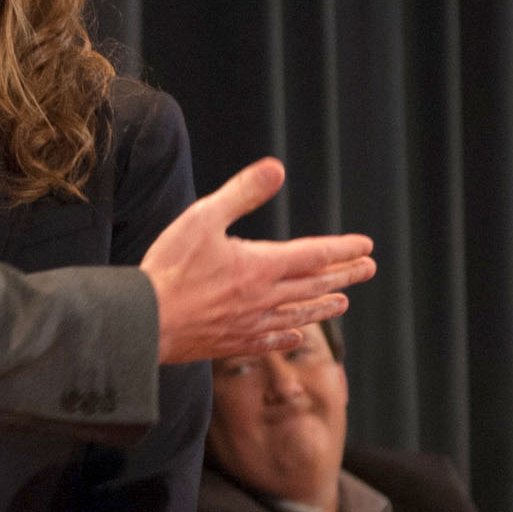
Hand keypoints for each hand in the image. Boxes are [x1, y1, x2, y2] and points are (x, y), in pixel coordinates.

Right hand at [141, 159, 377, 363]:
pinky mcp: (231, 342)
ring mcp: (249, 324)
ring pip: (298, 314)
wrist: (145, 322)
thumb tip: (276, 169)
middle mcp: (263, 298)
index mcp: (261, 265)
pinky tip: (296, 336)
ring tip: (343, 301)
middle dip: (344, 275)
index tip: (366, 246)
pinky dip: (288, 336)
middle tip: (368, 269)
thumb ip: (242, 193)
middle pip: (313, 285)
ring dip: (323, 306)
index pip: (314, 255)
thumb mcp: (203, 217)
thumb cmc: (169, 267)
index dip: (342, 250)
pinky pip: (269, 340)